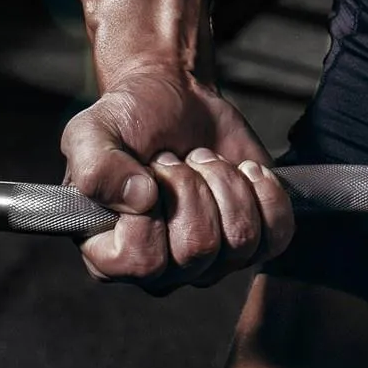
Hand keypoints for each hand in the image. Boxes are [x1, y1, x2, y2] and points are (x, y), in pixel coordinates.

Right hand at [61, 67, 294, 291]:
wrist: (175, 97)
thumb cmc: (128, 120)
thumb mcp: (91, 132)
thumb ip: (95, 167)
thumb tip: (140, 198)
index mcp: (111, 256)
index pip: (144, 262)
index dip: (152, 210)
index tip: (148, 170)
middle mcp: (162, 270)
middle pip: (199, 249)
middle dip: (192, 186)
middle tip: (178, 160)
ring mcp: (211, 260)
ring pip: (241, 241)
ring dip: (226, 183)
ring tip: (204, 160)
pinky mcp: (253, 238)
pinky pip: (277, 236)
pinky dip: (266, 193)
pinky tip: (244, 170)